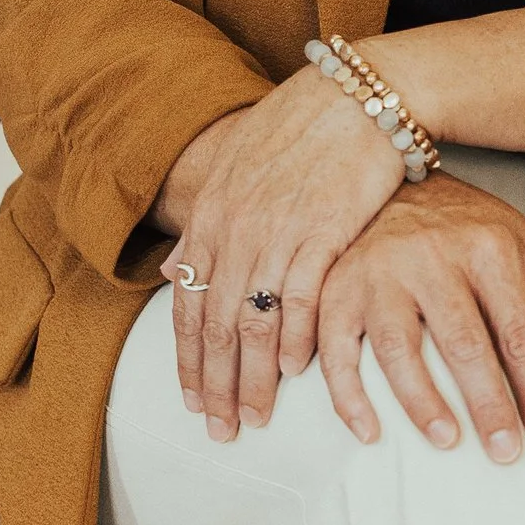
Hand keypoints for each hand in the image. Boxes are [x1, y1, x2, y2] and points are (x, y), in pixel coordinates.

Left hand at [156, 72, 403, 438]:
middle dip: (214, 385)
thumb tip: (168, 271)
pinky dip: (293, 339)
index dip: (188, 360)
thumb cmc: (301, 130)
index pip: (188, 304)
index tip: (193, 401)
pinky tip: (291, 372)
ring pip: (252, 321)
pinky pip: (299, 298)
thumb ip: (203, 226)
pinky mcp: (322, 231)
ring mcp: (275, 231)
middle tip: (219, 429)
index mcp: (210, 215)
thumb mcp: (236, 172)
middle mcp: (233, 228)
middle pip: (215, 324)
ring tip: (255, 417)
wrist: (356, 95)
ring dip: (251, 378)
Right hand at [315, 175, 524, 461]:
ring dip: (421, 402)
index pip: (521, 332)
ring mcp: (380, 271)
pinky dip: (348, 396)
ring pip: (397, 347)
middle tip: (505, 453)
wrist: (396, 178)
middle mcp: (432, 256)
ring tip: (448, 440)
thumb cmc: (469, 225)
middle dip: (488, 405)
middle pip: (464, 343)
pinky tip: (369, 430)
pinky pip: (336, 349)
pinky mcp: (338, 287)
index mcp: (488, 247)